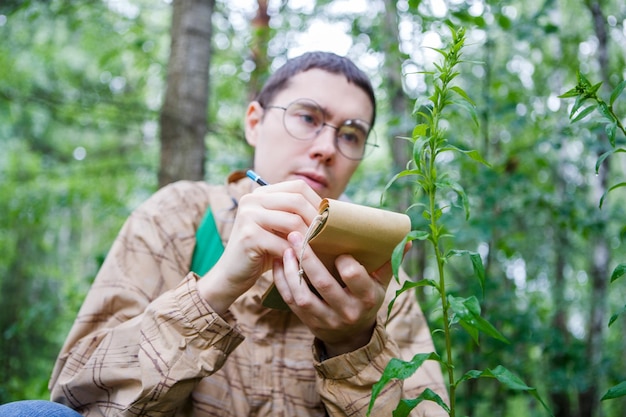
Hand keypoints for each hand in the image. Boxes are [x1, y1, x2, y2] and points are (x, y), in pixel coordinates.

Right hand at [197, 180, 320, 315]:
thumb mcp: (280, 229)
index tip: (331, 221)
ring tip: (319, 251)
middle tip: (330, 237)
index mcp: (261, 193)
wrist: (232, 275)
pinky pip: (284, 243)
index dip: (318, 202)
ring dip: (309, 239)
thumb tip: (335, 214)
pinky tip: (303, 263)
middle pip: (297, 200)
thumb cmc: (263, 252)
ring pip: (293, 221)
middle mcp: (252, 199)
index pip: (298, 187)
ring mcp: (249, 215)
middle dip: (317, 220)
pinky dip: (297, 254)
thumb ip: (297, 216)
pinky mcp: (249, 235)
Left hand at [273, 231, 396, 356]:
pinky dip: (282, 281)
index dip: (345, 261)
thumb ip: (390, 261)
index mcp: (367, 298)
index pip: (355, 277)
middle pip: (324, 284)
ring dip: (291, 270)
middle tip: (297, 235)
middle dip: (309, 258)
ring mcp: (325, 319)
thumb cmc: (366, 299)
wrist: (351, 335)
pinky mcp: (307, 321)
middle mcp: (346, 311)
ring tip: (286, 248)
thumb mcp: (381, 284)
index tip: (337, 247)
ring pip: (303, 295)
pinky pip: (290, 301)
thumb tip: (405, 239)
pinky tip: (278, 262)